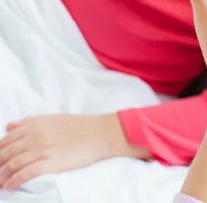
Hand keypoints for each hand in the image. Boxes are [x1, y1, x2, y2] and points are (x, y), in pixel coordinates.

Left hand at [0, 113, 149, 190]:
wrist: (98, 133)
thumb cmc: (77, 125)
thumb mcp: (52, 118)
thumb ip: (29, 122)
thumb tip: (9, 126)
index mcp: (35, 124)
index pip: (7, 139)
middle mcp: (35, 135)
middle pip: (6, 152)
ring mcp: (42, 148)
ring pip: (13, 163)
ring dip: (2, 175)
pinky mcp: (50, 162)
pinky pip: (26, 173)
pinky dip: (14, 181)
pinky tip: (8, 186)